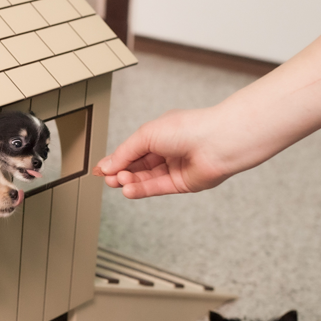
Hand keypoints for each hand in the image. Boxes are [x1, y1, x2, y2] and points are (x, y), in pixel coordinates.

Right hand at [96, 108, 230, 198]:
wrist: (219, 142)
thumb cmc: (189, 129)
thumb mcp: (146, 135)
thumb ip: (125, 153)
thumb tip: (108, 165)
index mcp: (159, 133)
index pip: (132, 150)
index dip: (116, 159)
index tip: (101, 169)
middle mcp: (167, 150)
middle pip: (137, 166)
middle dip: (121, 172)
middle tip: (108, 178)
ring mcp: (174, 167)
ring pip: (145, 178)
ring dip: (129, 182)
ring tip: (117, 183)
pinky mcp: (181, 183)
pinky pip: (157, 188)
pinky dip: (141, 190)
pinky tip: (128, 190)